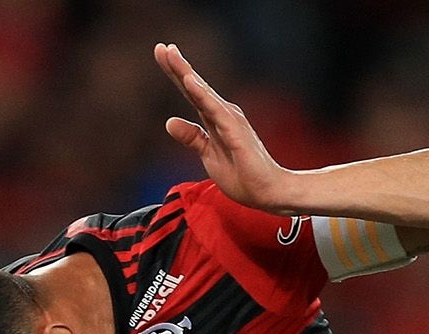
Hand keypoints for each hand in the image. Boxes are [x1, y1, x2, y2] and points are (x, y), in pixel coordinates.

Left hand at [155, 43, 295, 212]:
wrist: (267, 191)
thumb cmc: (242, 174)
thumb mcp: (208, 154)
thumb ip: (192, 137)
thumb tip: (169, 122)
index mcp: (215, 118)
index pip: (191, 93)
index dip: (176, 73)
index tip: (161, 52)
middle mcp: (223, 113)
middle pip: (195, 87)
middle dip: (178, 66)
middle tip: (161, 47)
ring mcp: (230, 121)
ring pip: (204, 93)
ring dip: (187, 73)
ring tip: (172, 55)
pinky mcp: (235, 133)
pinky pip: (215, 111)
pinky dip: (202, 95)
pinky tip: (190, 82)